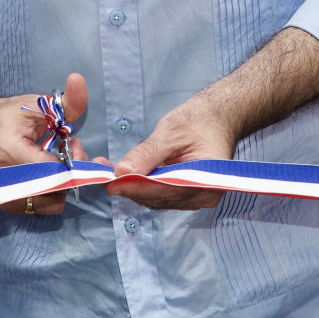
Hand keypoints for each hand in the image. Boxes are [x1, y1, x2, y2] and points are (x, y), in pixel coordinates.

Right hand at [0, 73, 88, 215]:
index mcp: (12, 153)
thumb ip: (63, 101)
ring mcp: (3, 196)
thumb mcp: (34, 104)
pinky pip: (37, 207)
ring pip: (49, 203)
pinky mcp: (4, 203)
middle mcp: (5, 180)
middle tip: (67, 149)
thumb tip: (80, 80)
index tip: (76, 144)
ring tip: (56, 160)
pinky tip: (46, 173)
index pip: (54, 171)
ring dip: (61, 183)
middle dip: (70, 171)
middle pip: (55, 191)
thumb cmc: (3, 116)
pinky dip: (48, 192)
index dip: (73, 161)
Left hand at [108, 96, 236, 210]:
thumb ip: (148, 154)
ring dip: (132, 186)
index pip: (166, 190)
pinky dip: (141, 184)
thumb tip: (122, 171)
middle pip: (159, 197)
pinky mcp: (184, 195)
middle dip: (129, 187)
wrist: (216, 118)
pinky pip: (159, 194)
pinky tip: (124, 173)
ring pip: (155, 198)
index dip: (136, 188)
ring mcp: (194, 198)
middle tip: (102, 176)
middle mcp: (203, 196)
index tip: (111, 183)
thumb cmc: (199, 121)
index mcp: (207, 180)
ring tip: (106, 172)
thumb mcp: (171, 131)